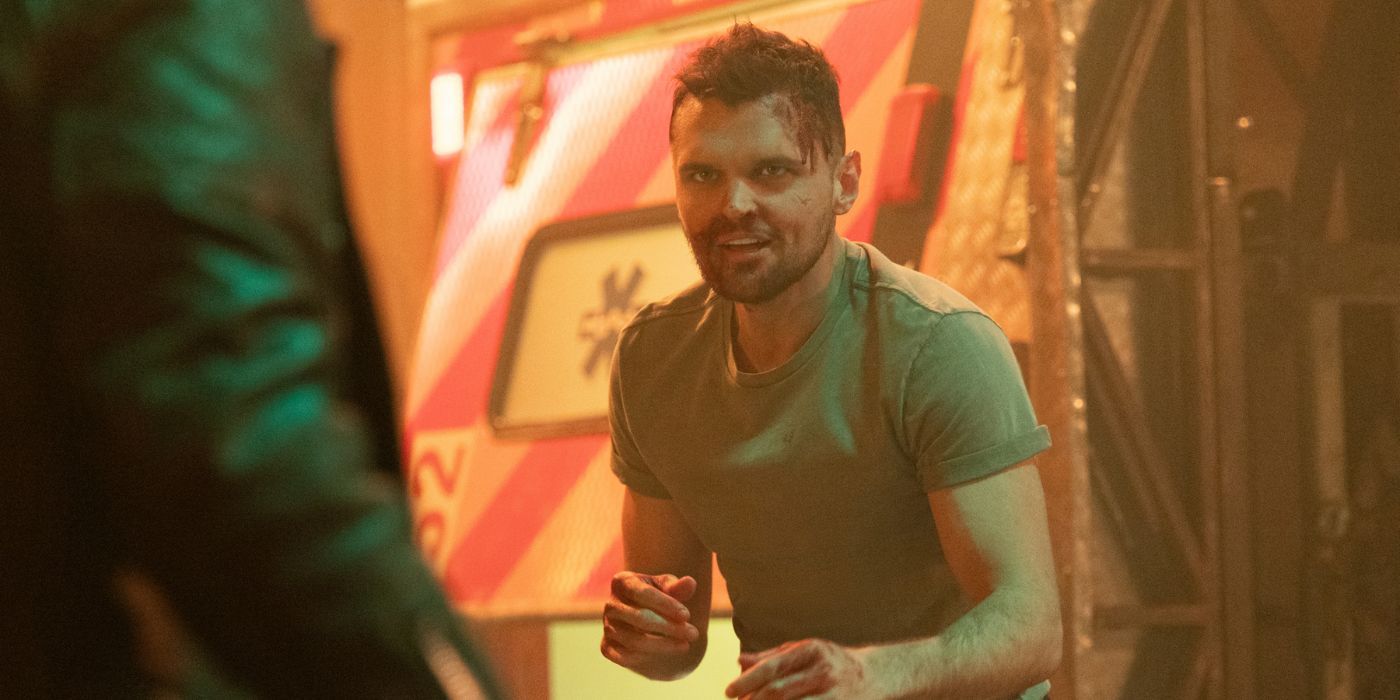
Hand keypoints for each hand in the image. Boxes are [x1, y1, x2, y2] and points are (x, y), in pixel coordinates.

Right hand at [600, 571, 700, 676]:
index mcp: (622, 582)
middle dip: (669, 627)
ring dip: (663, 645)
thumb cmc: (659, 598)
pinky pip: (625, 657)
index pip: (643, 593)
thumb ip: (678, 587)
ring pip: (634, 641)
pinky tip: (667, 652)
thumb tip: (690, 583)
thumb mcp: (669, 588)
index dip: (666, 605)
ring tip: (686, 645)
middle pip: (639, 618)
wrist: (643, 620)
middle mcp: (610, 605)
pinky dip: (648, 657)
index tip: (687, 616)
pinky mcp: (606, 647)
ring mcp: (607, 627)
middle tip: (693, 634)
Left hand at [726, 638, 875, 699]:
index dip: (747, 680)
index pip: (773, 666)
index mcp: (812, 650)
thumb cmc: (830, 661)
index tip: (728, 691)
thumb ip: (771, 657)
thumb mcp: (804, 651)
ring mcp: (833, 694)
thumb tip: (739, 662)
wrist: (874, 675)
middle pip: (779, 691)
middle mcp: (823, 671)